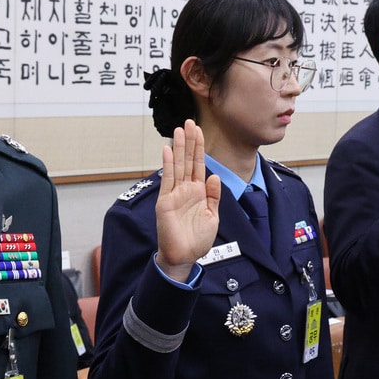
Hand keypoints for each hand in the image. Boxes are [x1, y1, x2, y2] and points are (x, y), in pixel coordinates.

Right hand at [154, 120, 221, 281]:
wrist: (184, 257)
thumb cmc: (197, 239)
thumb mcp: (212, 216)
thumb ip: (213, 196)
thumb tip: (213, 176)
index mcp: (198, 192)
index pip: (198, 165)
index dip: (199, 148)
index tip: (198, 130)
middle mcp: (185, 190)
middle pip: (187, 160)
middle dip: (189, 141)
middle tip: (189, 122)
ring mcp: (174, 194)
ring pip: (178, 166)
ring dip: (179, 148)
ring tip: (179, 130)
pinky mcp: (166, 202)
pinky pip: (168, 180)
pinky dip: (168, 165)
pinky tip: (168, 151)